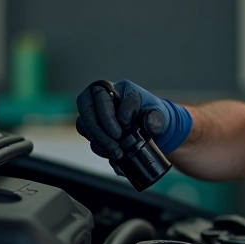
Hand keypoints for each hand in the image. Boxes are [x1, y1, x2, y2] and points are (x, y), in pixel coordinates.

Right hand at [75, 80, 191, 159]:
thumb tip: (143, 124)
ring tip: (116, 154)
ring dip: (99, 141)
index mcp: (121, 88)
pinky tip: (111, 155)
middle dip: (100, 131)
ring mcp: (95, 110)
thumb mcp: (159, 114)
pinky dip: (98, 146)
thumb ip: (154, 118)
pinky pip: (87, 134)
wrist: (152, 126)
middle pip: (87, 109)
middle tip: (116, 148)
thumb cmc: (154, 115)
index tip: (121, 132)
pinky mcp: (92, 125)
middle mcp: (103, 96)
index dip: (109, 116)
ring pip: (84, 123)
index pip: (103, 96)